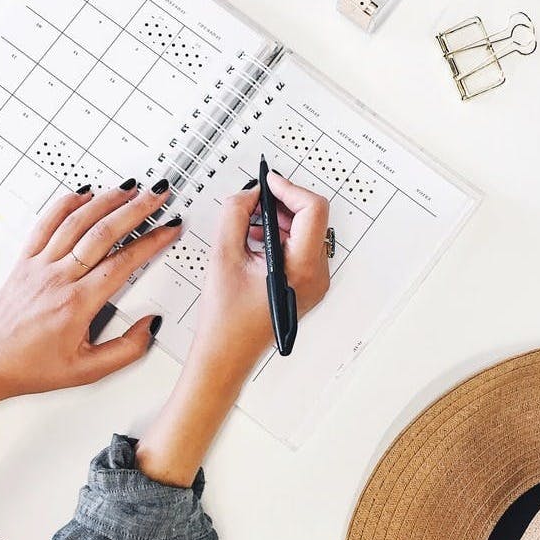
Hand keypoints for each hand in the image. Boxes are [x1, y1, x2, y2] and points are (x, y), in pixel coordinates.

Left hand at [0, 180, 181, 398]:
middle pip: (103, 233)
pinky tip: (84, 193)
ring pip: (77, 222)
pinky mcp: (25, 260)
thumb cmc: (32, 366)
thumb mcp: (88, 371)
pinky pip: (46, 223)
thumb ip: (126, 349)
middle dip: (136, 209)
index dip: (151, 242)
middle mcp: (59, 278)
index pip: (123, 262)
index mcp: (78, 303)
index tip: (169, 229)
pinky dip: (66, 203)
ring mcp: (40, 265)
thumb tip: (150, 325)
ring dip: (106, 200)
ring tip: (130, 188)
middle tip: (157, 195)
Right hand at [135, 173, 330, 486]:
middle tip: (253, 199)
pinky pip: (298, 249)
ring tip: (248, 223)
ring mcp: (313, 282)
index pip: (313, 209)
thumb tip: (248, 193)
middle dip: (282, 203)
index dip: (288, 189)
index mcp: (303, 269)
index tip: (267, 183)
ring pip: (305, 232)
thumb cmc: (225, 321)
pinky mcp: (304, 285)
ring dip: (278, 220)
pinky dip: (278, 237)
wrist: (225, 356)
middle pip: (311, 219)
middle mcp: (316, 276)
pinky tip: (253, 241)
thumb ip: (235, 215)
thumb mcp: (223, 257)